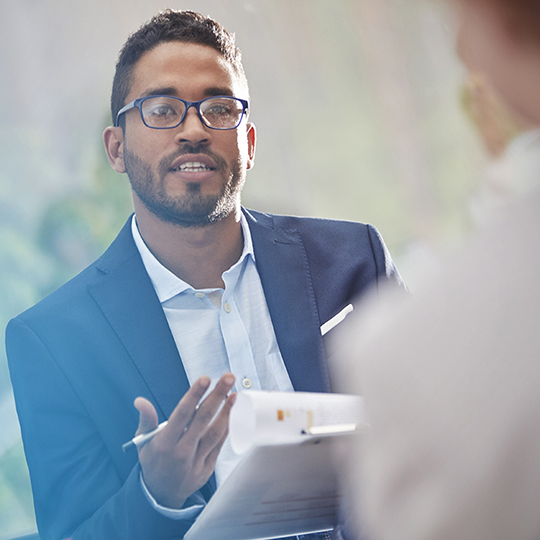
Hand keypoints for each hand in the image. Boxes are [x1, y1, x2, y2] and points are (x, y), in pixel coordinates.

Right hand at [134, 373, 235, 507]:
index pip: (182, 414)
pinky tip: (232, 412)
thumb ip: (146, 420)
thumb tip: (140, 401)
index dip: (194, 395)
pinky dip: (227, 426)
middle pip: (202, 419)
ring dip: (226, 411)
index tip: (205, 379)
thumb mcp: (143, 442)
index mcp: (164, 443)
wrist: (162, 495)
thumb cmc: (154, 461)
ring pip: (215, 432)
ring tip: (235, 393)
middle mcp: (182, 451)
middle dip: (217, 395)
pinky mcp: (207, 467)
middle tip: (228, 377)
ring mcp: (196, 460)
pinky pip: (219, 444)